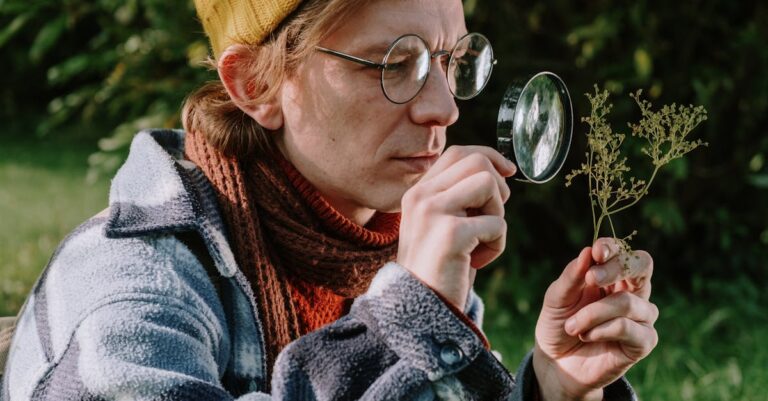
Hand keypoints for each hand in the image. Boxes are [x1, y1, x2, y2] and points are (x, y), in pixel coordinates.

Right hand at [397, 146, 515, 309]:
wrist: (418, 309)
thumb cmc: (438, 266)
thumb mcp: (441, 223)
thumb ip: (458, 196)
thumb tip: (499, 171)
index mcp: (418, 191)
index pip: (459, 153)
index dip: (490, 157)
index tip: (507, 173)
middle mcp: (421, 196)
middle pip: (477, 162)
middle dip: (497, 189)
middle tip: (490, 218)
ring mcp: (433, 212)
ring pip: (489, 185)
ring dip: (497, 215)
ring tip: (482, 240)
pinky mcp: (451, 234)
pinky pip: (497, 224)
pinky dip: (496, 245)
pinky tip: (476, 261)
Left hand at [533, 238, 658, 400]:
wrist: (556, 363)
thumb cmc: (559, 324)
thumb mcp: (557, 298)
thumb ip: (572, 276)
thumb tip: (588, 251)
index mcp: (612, 276)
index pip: (623, 252)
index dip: (613, 248)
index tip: (596, 252)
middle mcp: (632, 292)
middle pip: (643, 266)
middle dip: (616, 268)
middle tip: (592, 279)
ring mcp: (641, 316)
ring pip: (627, 302)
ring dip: (593, 313)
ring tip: (572, 326)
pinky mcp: (643, 341)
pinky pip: (627, 327)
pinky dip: (601, 330)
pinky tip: (587, 336)